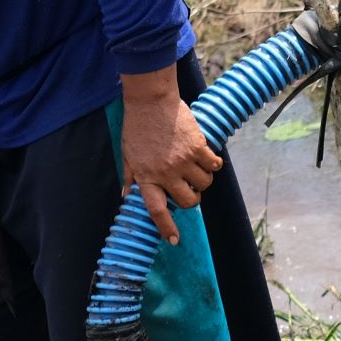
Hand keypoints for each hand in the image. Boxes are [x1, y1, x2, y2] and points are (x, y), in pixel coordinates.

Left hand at [119, 71, 220, 245]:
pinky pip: (214, 165)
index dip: (166, 228)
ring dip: (203, 180)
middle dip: (192, 198)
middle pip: (189, 201)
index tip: (174, 240)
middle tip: (188, 187)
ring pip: (204, 184)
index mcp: (146, 177)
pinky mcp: (198, 147)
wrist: (151, 100)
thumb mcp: (128, 154)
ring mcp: (183, 161)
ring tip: (197, 168)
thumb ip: (130, 176)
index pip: (157, 210)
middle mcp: (166, 173)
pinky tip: (208, 158)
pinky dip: (214, 164)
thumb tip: (126, 195)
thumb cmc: (137, 126)